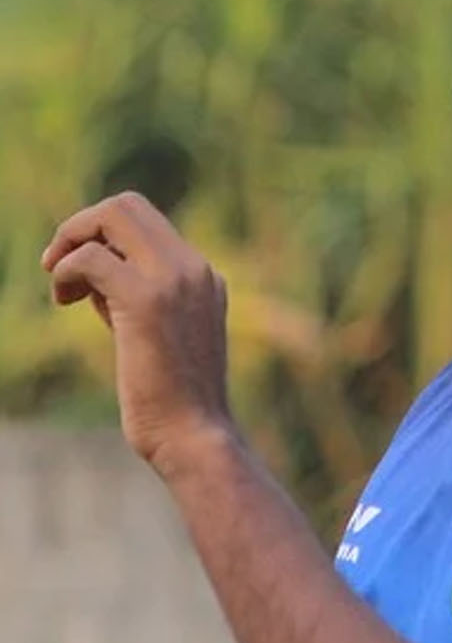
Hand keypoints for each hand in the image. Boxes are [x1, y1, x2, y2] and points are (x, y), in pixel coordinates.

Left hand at [41, 192, 232, 471]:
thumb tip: (91, 276)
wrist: (195, 437)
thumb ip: (135, 299)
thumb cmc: (172, 403)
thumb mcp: (157, 338)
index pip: (145, 223)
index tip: (82, 277)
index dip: (103, 239)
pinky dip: (67, 272)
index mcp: (202, 275)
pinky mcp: (147, 299)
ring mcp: (174, 279)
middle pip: (128, 204)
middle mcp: (193, 267)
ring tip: (61, 291)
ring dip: (71, 243)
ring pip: (113, 214)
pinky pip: (92, 258)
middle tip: (57, 266)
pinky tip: (64, 301)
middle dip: (81, 226)